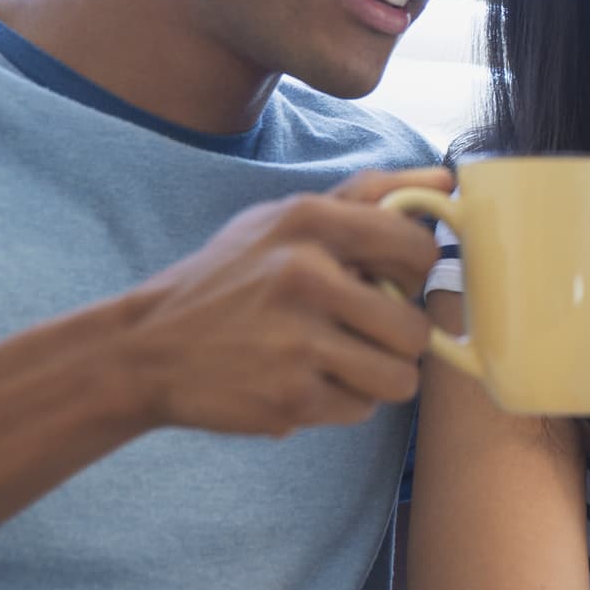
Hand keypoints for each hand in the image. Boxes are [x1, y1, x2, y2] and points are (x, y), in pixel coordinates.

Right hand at [116, 168, 453, 436]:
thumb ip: (366, 197)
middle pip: (417, 327)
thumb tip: (445, 181)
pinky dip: (340, 402)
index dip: (416, 272)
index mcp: (307, 221)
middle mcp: (305, 276)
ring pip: (400, 376)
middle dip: (396, 336)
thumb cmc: (227, 280)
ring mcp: (298, 341)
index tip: (392, 280)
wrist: (145, 349)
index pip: (418, 247)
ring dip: (376, 374)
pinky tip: (301, 381)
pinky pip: (362, 409)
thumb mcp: (282, 220)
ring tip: (335, 358)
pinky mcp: (291, 398)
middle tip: (359, 330)